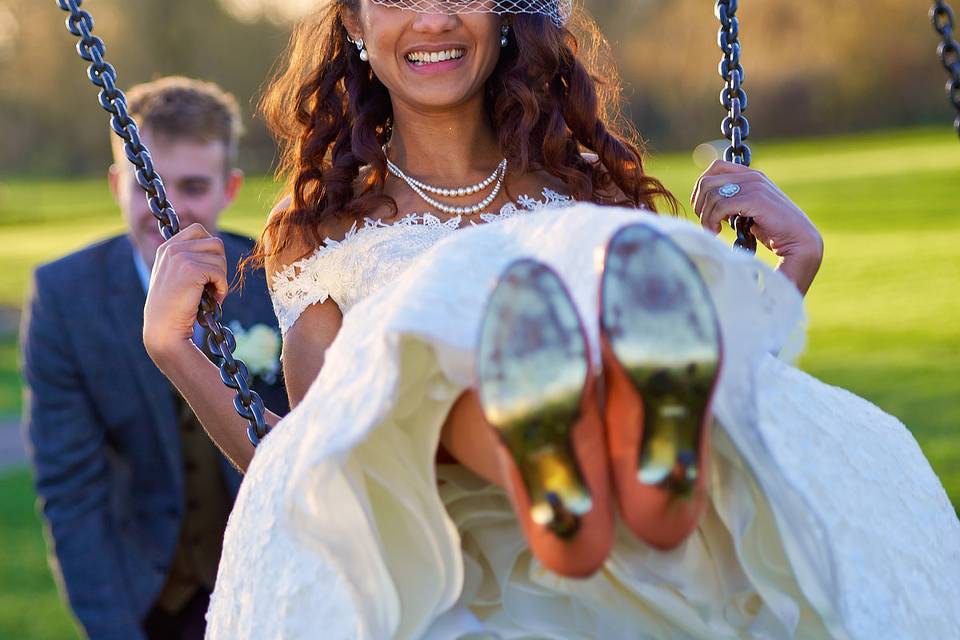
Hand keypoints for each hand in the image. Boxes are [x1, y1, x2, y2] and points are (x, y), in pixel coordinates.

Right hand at [143, 223, 227, 363]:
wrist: (164, 328)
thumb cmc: (175, 307)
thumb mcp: (177, 276)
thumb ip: (189, 258)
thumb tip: (216, 245)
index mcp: (167, 247)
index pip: (198, 230)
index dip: (210, 249)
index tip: (208, 271)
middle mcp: (172, 248)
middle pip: (215, 242)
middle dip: (219, 264)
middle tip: (213, 284)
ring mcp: (180, 257)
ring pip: (220, 258)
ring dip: (221, 278)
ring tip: (211, 294)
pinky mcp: (191, 269)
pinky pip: (220, 273)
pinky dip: (223, 288)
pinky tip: (213, 300)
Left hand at [691, 160, 823, 294]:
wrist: (800, 241)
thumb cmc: (774, 231)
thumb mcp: (748, 211)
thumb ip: (732, 202)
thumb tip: (705, 204)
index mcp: (751, 175)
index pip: (714, 168)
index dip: (701, 189)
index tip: (703, 210)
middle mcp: (752, 176)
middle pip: (707, 181)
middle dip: (699, 204)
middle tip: (707, 223)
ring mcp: (755, 186)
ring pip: (711, 194)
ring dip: (706, 216)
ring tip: (713, 230)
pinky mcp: (756, 199)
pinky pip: (721, 205)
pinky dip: (713, 220)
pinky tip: (718, 231)